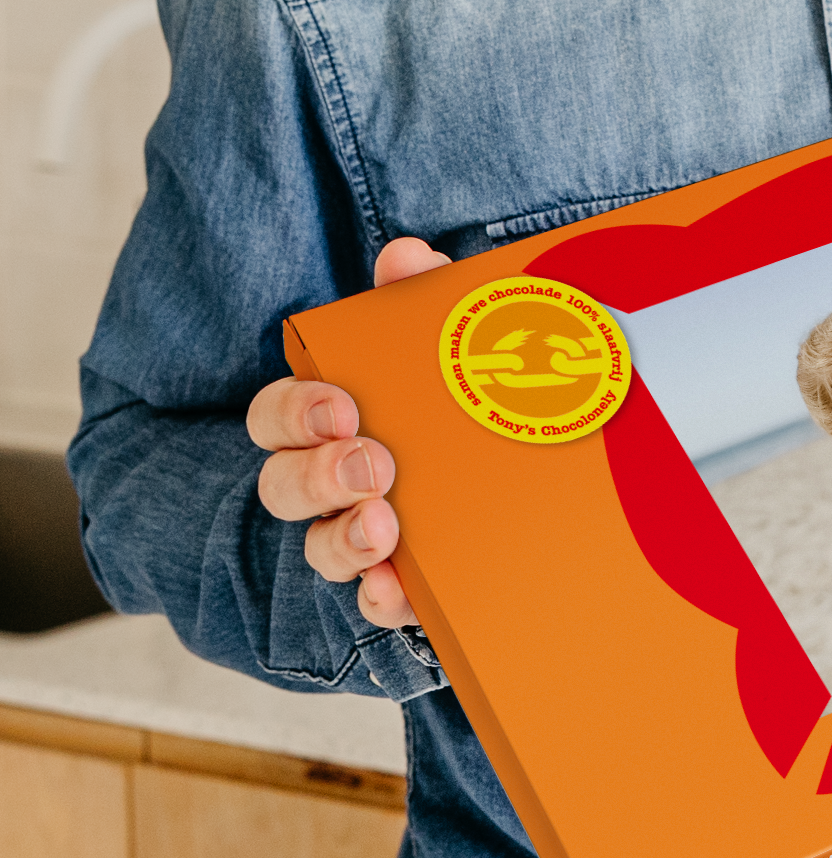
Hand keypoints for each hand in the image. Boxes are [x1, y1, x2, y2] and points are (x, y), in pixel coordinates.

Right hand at [247, 237, 450, 630]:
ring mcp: (360, 534)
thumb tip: (403, 254)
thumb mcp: (446, 337)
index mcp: (327, 418)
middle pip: (284, 487)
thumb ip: (420, 295)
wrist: (529, 464)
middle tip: (372, 463)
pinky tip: (401, 590)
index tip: (342, 405)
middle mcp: (330, 479)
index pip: (276, 416)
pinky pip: (375, 602)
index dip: (295, 413)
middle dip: (319, 476)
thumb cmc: (458, 390)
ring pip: (320, 549)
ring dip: (343, 541)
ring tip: (383, 527)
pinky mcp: (403, 579)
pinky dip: (383, 599)